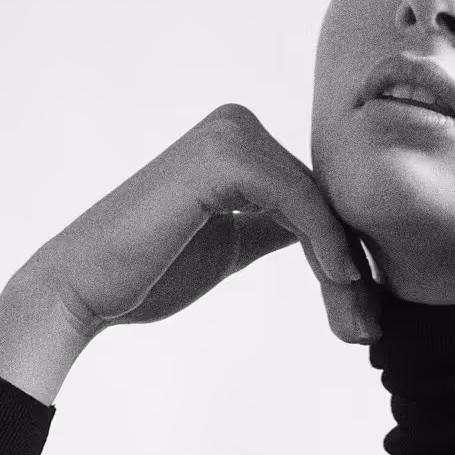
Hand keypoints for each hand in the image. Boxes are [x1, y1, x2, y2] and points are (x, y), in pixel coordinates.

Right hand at [24, 105, 378, 349]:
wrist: (85, 288)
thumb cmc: (148, 273)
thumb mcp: (229, 243)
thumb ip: (271, 227)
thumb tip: (320, 234)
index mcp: (238, 143)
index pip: (316, 197)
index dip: (347, 256)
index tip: (366, 315)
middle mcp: (237, 125)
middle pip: (324, 198)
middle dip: (352, 267)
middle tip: (368, 329)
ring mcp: (230, 134)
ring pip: (318, 203)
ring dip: (344, 268)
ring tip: (357, 325)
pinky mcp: (224, 156)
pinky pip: (298, 200)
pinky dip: (325, 243)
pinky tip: (342, 284)